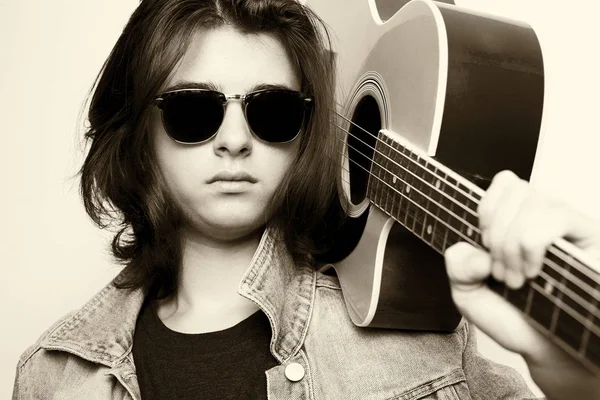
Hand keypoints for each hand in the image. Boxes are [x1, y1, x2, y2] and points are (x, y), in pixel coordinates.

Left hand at [444, 170, 599, 399]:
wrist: (546, 351)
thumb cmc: (513, 318)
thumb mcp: (469, 294)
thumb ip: (458, 268)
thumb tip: (475, 252)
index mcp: (517, 220)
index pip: (506, 182)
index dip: (487, 210)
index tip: (485, 246)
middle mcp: (545, 216)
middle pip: (516, 187)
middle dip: (496, 234)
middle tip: (501, 274)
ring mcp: (569, 226)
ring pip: (534, 199)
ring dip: (512, 243)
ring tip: (517, 280)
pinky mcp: (590, 237)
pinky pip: (555, 216)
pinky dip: (531, 243)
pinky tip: (533, 272)